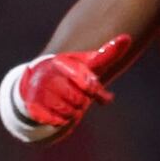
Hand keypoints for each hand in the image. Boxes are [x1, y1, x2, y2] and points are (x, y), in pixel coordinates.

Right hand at [14, 35, 130, 129]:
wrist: (38, 84)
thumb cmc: (70, 73)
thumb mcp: (87, 63)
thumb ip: (106, 55)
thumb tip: (127, 38)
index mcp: (61, 61)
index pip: (88, 83)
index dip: (93, 89)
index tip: (90, 87)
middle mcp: (47, 74)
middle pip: (80, 100)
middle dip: (82, 101)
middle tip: (75, 94)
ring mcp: (38, 90)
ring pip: (70, 112)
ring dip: (73, 112)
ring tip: (66, 101)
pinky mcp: (33, 107)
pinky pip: (58, 122)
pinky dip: (62, 120)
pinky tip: (57, 111)